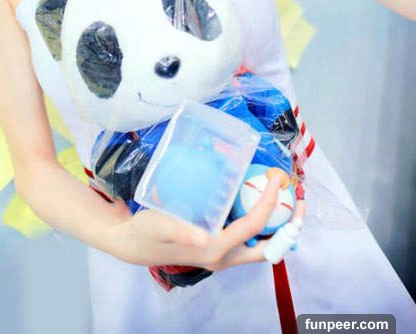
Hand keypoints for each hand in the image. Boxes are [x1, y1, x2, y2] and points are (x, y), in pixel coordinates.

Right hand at [105, 173, 305, 269]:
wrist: (135, 243)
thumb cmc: (147, 232)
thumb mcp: (159, 226)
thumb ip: (179, 231)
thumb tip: (201, 236)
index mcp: (215, 251)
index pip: (253, 227)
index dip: (268, 202)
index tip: (275, 177)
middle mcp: (226, 256)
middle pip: (270, 246)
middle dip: (289, 225)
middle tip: (298, 198)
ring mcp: (225, 253)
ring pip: (263, 242)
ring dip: (279, 222)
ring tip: (286, 195)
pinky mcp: (220, 245)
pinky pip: (249, 235)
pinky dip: (261, 217)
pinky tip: (256, 195)